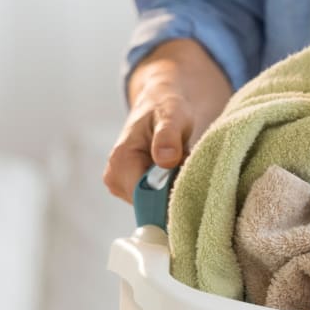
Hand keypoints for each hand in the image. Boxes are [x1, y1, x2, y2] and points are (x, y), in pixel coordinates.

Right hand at [103, 39, 230, 201]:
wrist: (161, 103)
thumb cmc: (167, 106)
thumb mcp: (172, 115)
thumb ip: (168, 136)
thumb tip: (166, 159)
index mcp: (120, 162)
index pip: (145, 199)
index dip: (171, 198)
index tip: (193, 187)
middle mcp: (116, 179)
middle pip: (151, 206)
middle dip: (175, 195)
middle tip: (192, 170)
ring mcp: (123, 188)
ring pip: (156, 206)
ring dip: (175, 192)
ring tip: (185, 167)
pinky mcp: (134, 191)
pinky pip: (157, 202)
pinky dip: (172, 191)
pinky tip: (180, 174)